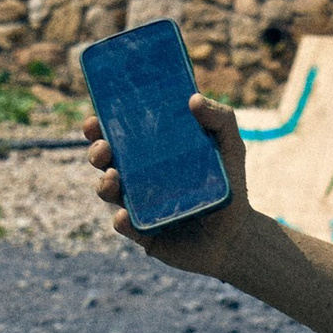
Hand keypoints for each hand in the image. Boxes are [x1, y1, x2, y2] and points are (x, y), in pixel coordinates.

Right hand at [87, 94, 252, 276]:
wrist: (237, 234)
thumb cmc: (230, 185)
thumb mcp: (230, 146)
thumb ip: (220, 118)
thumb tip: (192, 98)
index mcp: (149, 153)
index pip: (118, 135)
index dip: (100, 127)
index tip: (95, 119)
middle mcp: (138, 177)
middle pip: (105, 161)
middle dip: (97, 152)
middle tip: (104, 148)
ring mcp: (138, 206)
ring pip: (109, 192)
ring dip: (104, 184)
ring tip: (113, 178)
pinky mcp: (143, 233)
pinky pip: (125, 226)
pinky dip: (121, 221)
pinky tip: (123, 214)